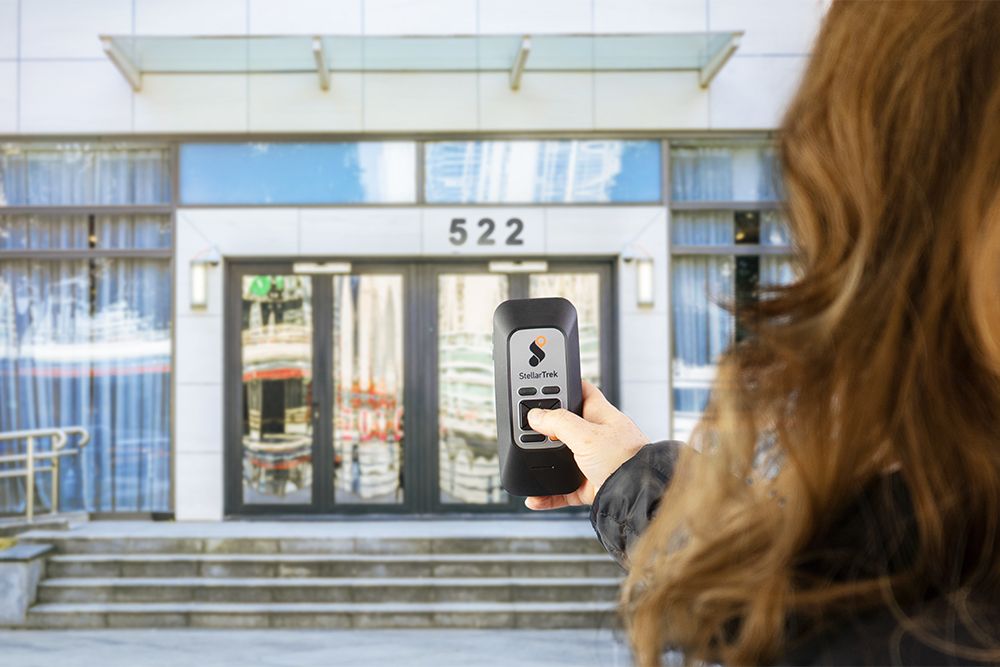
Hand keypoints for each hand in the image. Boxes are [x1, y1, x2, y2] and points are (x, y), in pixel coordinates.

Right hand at [524, 380, 647, 510]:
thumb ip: (559, 422)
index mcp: (601, 415)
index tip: (542, 386)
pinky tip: (535, 497)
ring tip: (527, 460)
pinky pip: (563, 489)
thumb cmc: (626, 460)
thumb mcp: (587, 435)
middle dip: (546, 429)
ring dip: (544, 463)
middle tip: (526, 428)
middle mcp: (598, 437)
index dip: (564, 385)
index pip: (581, 391)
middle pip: (565, 426)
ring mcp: (594, 462)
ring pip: (562, 459)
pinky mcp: (590, 486)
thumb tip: (536, 416)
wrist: (637, 496)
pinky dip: (548, 493)